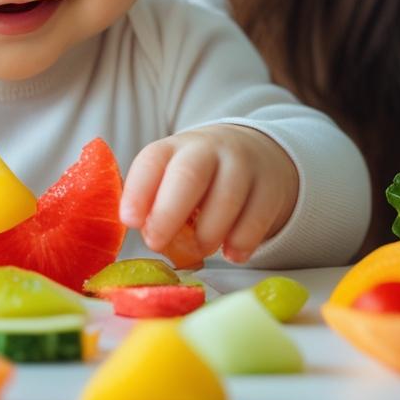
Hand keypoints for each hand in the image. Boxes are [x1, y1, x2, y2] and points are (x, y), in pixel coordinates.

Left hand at [120, 124, 298, 263]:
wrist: (256, 154)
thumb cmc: (200, 177)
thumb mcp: (172, 177)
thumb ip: (154, 202)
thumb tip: (141, 230)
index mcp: (174, 147)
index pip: (152, 160)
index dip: (138, 191)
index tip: (130, 221)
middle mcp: (208, 150)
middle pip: (188, 175)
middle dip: (168, 214)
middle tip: (157, 243)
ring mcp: (243, 166)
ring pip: (226, 200)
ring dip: (207, 236)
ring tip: (200, 248)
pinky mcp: (270, 188)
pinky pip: (255, 221)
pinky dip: (240, 244)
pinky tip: (231, 251)